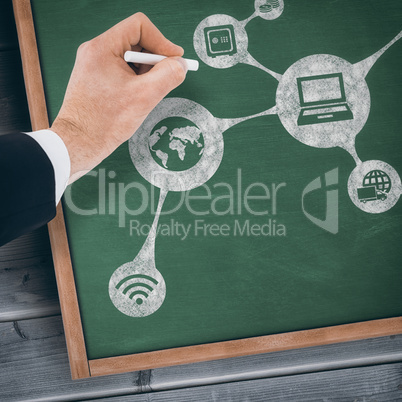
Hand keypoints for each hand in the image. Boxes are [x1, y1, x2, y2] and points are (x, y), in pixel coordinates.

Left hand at [51, 12, 186, 180]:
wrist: (78, 144)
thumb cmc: (102, 123)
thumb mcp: (144, 97)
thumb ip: (168, 76)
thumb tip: (181, 65)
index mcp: (102, 48)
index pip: (140, 26)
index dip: (162, 41)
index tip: (175, 60)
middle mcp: (95, 52)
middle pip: (136, 42)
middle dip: (154, 61)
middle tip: (164, 80)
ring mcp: (94, 66)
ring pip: (130, 60)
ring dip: (146, 74)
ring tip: (146, 95)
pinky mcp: (96, 80)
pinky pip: (123, 72)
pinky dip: (135, 82)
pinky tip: (136, 99)